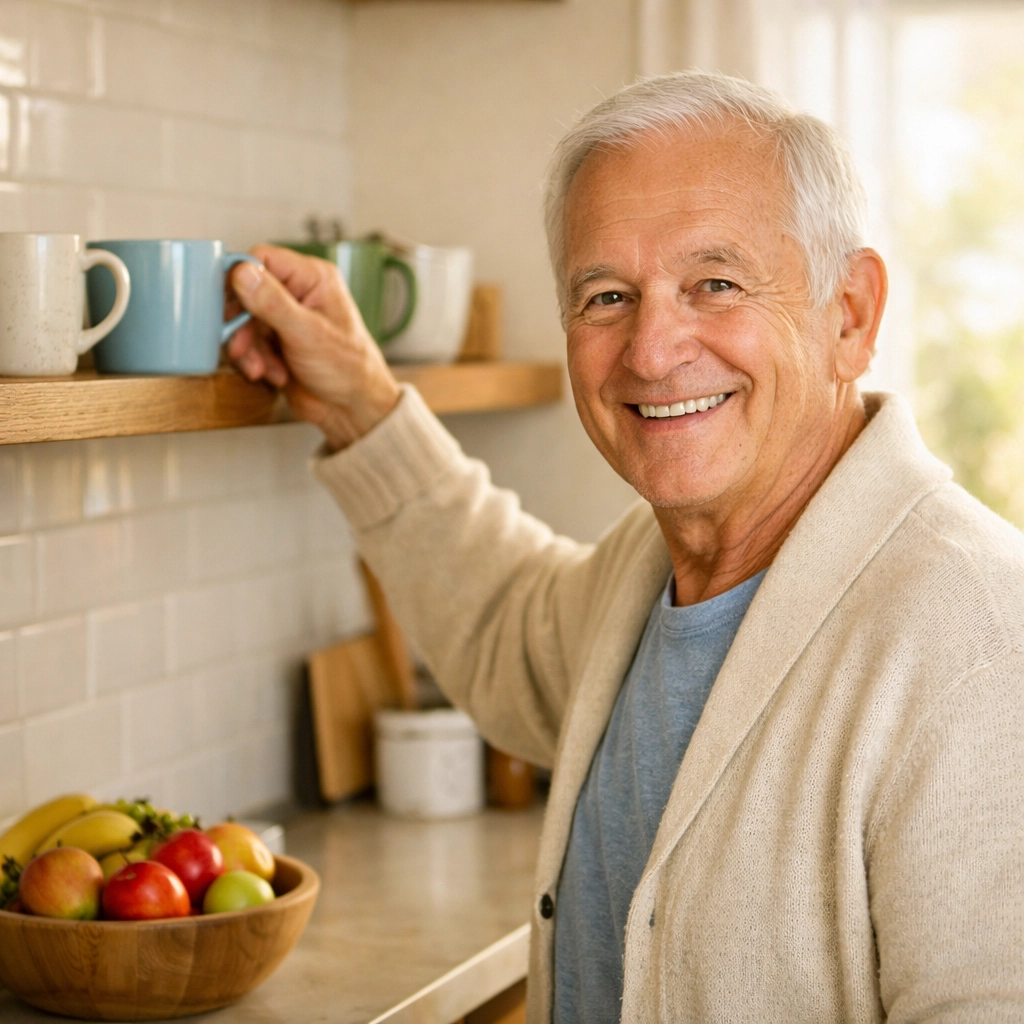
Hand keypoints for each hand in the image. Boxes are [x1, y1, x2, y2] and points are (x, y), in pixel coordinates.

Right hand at [227, 244, 400, 450]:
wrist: (352, 409)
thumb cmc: (349, 369)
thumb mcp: (307, 333)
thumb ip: (273, 303)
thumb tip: (242, 272)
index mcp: (313, 279)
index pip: (263, 258)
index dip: (240, 278)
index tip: (228, 302)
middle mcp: (299, 294)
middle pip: (247, 292)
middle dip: (241, 323)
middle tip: (241, 344)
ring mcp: (286, 318)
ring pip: (244, 320)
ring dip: (248, 347)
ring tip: (261, 367)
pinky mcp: (277, 342)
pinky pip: (249, 342)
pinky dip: (254, 360)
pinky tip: (271, 375)